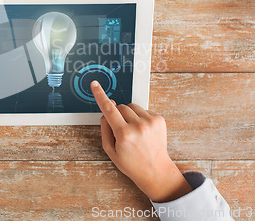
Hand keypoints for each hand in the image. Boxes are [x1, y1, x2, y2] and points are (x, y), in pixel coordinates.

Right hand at [91, 80, 192, 202]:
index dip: (100, 95)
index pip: (108, 109)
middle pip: (120, 107)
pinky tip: (143, 131)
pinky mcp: (159, 119)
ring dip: (129, 115)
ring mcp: (150, 122)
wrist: (155, 170)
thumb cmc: (131, 163)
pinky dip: (140, 117)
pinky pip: (143, 110)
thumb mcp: (110, 150)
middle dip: (117, 114)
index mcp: (124, 134)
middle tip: (121, 129)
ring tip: (134, 131)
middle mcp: (138, 126)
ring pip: (132, 106)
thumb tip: (106, 111)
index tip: (95, 85)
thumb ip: (105, 129)